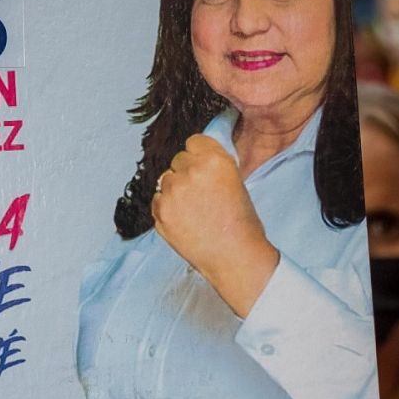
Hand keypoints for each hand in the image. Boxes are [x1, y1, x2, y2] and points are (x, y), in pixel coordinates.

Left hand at [152, 134, 279, 316]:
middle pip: (178, 159)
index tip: (202, 166)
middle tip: (200, 193)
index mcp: (214, 160)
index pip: (194, 142)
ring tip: (193, 209)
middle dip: (186, 172)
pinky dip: (166, 207)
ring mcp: (173, 192)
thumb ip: (214, 165)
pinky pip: (157, 199)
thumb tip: (197, 156)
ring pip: (165, 179)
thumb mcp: (235, 181)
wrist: (234, 256)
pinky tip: (184, 219)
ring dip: (175, 189)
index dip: (199, 155)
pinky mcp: (160, 211)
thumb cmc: (240, 223)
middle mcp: (191, 171)